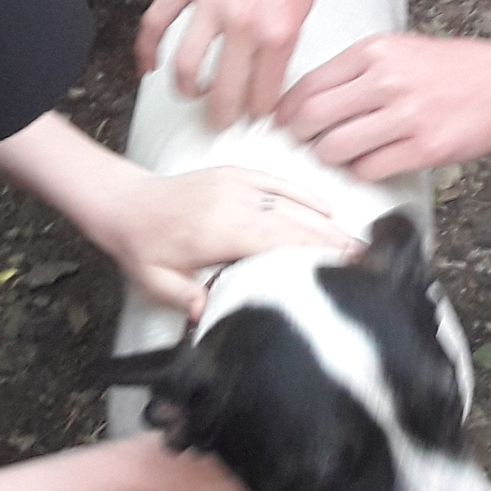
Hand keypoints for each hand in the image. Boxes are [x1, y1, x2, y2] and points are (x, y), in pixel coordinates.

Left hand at [102, 164, 358, 317]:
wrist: (126, 204)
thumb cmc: (143, 248)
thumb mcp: (156, 283)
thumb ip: (187, 299)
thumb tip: (214, 316)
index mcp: (215, 231)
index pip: (274, 243)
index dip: (310, 254)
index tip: (340, 268)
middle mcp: (230, 204)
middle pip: (291, 224)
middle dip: (329, 242)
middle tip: (364, 260)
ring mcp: (234, 185)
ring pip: (289, 204)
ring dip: (324, 223)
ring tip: (356, 242)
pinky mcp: (234, 175)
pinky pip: (276, 182)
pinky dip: (303, 195)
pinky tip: (326, 211)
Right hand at [135, 0, 334, 125]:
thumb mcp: (305, 3)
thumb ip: (282, 39)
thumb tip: (266, 70)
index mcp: (279, 34)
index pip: (262, 95)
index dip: (256, 113)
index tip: (253, 117)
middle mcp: (243, 24)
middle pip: (223, 92)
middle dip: (221, 116)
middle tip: (219, 123)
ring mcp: (211, 1)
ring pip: (186, 65)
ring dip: (186, 89)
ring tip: (190, 94)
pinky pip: (157, 21)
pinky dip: (146, 50)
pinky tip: (147, 68)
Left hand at [279, 33, 490, 181]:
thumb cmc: (457, 70)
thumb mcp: (402, 50)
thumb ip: (360, 70)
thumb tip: (312, 98)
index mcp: (376, 51)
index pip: (309, 83)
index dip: (287, 108)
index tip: (282, 120)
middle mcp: (386, 80)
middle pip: (313, 116)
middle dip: (300, 135)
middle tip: (304, 142)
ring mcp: (405, 115)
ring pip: (336, 147)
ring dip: (329, 157)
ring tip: (338, 155)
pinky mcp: (423, 148)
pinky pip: (369, 168)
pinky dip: (361, 171)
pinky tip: (369, 163)